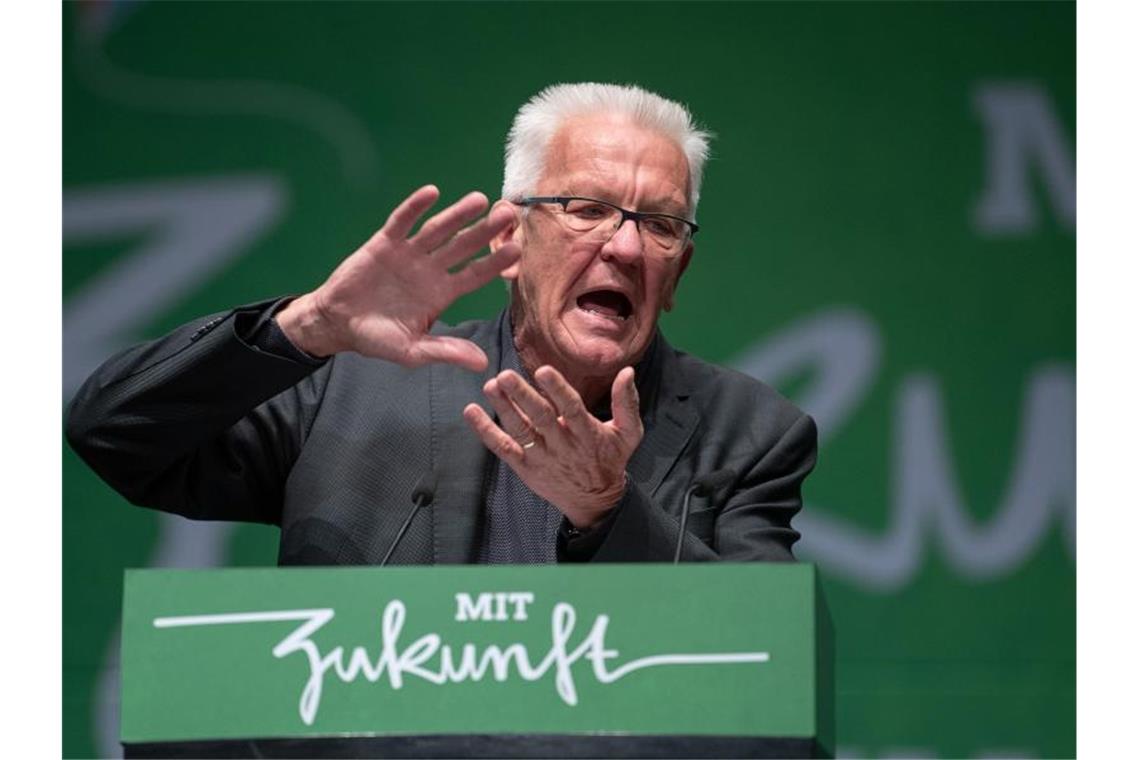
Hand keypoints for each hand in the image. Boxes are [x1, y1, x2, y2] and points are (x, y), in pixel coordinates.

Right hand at [277, 185, 520, 371]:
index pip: (475, 275)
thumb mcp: (413, 351)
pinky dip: (415, 207)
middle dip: (485, 231)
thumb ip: (445, 351)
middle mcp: (431, 269)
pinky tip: (432, 193)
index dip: (495, 263)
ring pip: (438, 230)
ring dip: (458, 214)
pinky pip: (402, 222)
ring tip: (480, 199)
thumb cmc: (377, 339)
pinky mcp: (385, 243)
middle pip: (463, 246)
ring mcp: (409, 254)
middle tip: (508, 213)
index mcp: (442, 293)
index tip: (516, 250)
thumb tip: (481, 363)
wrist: (338, 324)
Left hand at [462, 366, 643, 528]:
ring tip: (490, 387)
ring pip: (520, 431)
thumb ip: (627, 402)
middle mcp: (562, 445)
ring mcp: (542, 458)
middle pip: (540, 418)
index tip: (543, 370)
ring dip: (503, 409)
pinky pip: (503, 449)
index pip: (571, 409)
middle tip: (505, 375)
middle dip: (522, 396)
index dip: (557, 390)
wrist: (595, 501)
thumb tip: (627, 371)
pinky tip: (471, 411)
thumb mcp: (629, 433)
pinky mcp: (525, 467)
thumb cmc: (611, 459)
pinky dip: (485, 431)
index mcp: (587, 433)